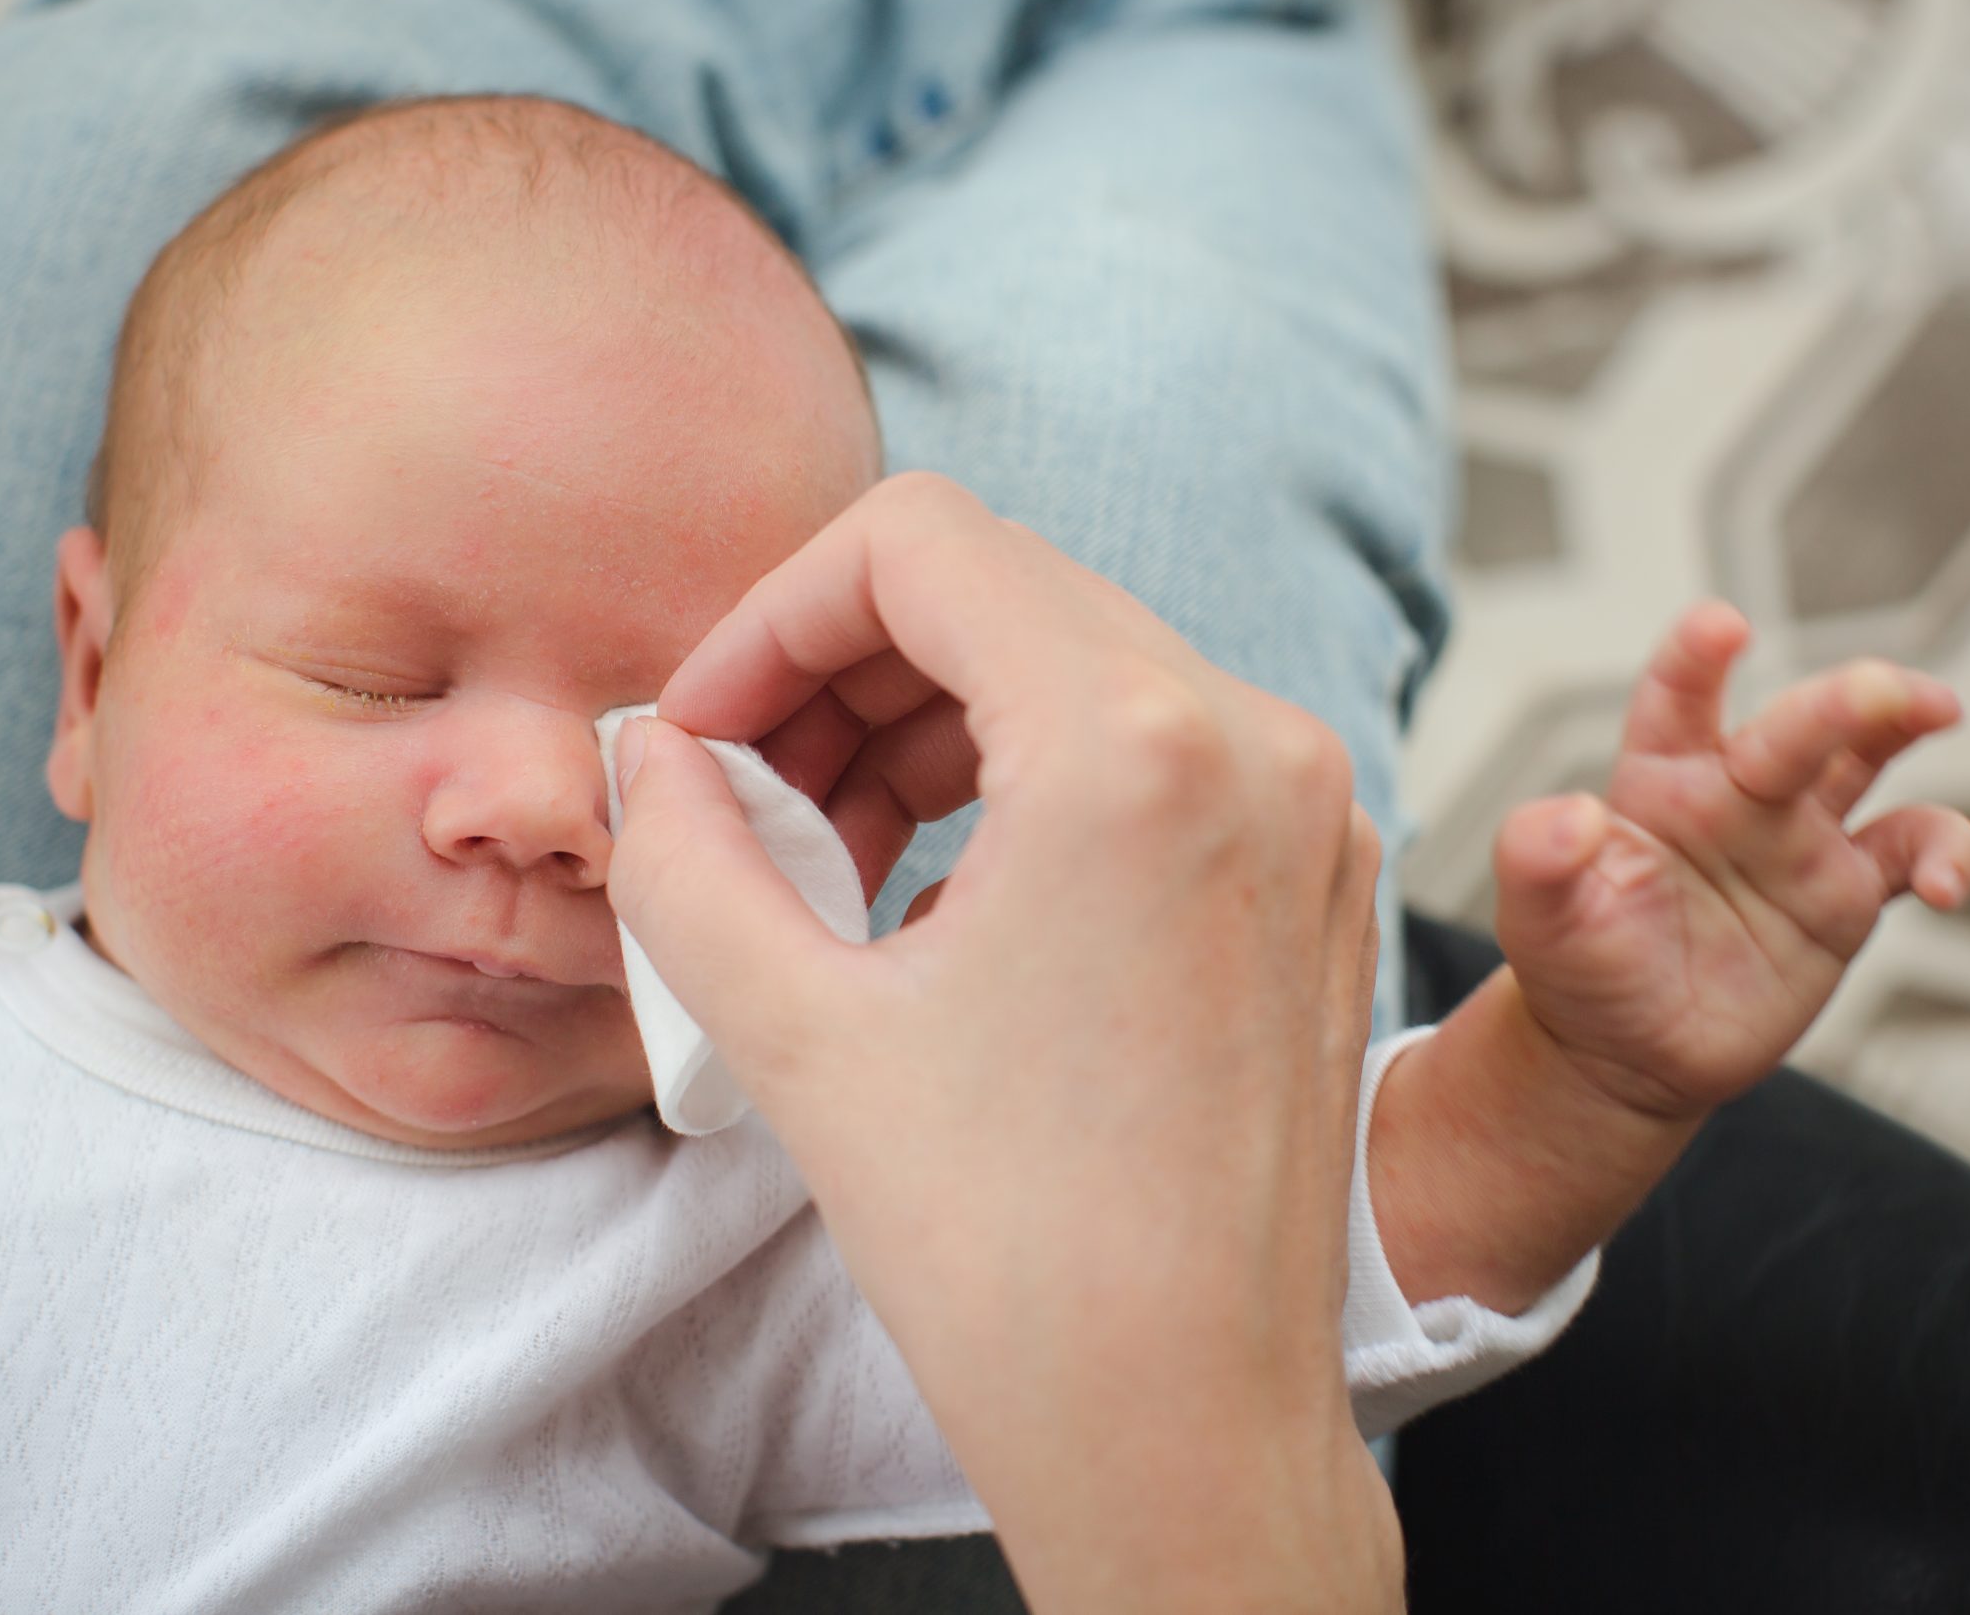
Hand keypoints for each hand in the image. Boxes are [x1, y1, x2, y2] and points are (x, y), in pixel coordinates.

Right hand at [606, 473, 1399, 1614]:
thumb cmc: (1012, 1257)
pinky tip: (942, 901)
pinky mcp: (1320, 876)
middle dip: (841, 677)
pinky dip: (1028, 781)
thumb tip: (649, 756)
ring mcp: (1309, 809)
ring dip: (928, 729)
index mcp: (1135, 745)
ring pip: (1078, 663)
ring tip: (828, 865)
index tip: (703, 730)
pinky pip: (1154, 750)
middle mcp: (1255, 742)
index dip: (771, 613)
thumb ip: (684, 853)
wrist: (1184, 1428)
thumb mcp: (793, 1031)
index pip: (919, 541)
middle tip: (746, 804)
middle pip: (1002, 592)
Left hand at [1495, 601, 1969, 1121]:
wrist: (1624, 1053)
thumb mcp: (1537, 918)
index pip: (1677, 700)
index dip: (1695, 658)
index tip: (1719, 626)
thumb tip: (1570, 814)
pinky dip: (1947, 852)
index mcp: (1657, 778)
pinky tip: (1946, 886)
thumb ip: (1536, 858)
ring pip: (1866, 755)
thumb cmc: (1576, 968)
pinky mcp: (1846, 893)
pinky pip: (1913, 850)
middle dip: (1841, 698)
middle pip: (1795, 725)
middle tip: (1881, 689)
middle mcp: (1734, 791)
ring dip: (1903, 722)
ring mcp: (1797, 836)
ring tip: (1938, 710)